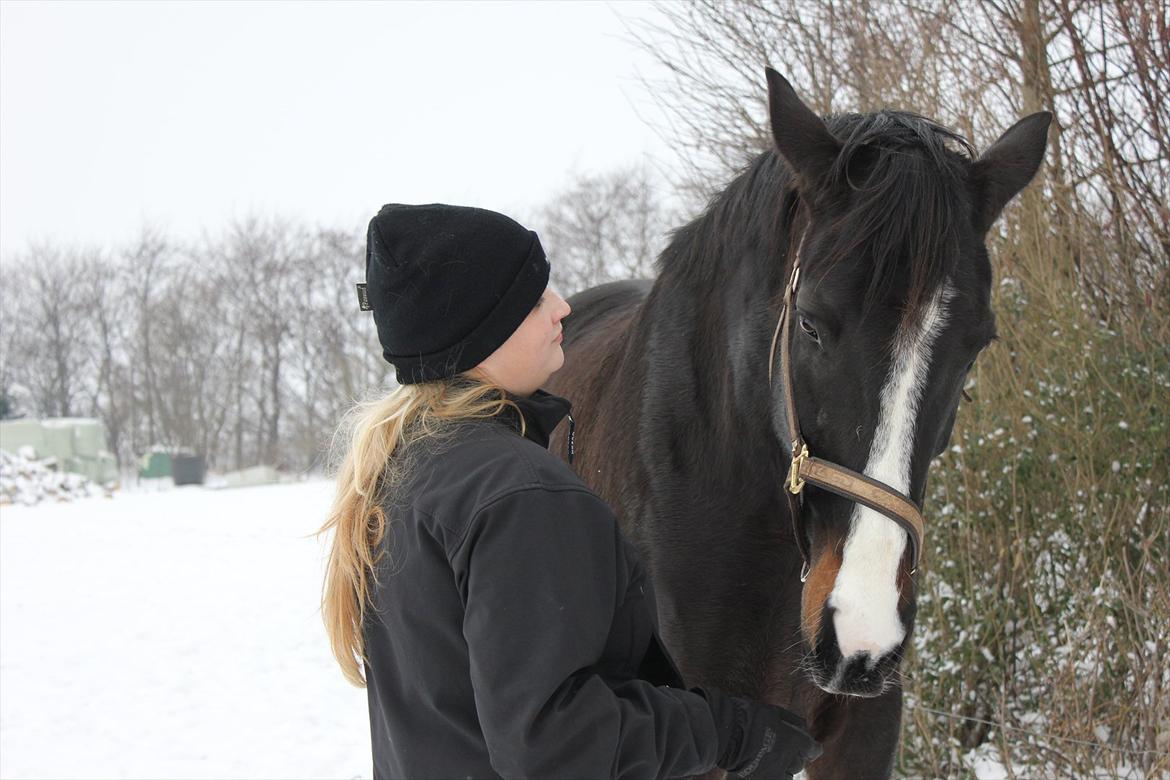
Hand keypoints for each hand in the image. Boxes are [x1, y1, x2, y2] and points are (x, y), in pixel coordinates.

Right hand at [693, 686, 822, 777]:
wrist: (725, 732)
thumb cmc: (746, 716)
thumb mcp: (772, 711)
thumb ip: (791, 720)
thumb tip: (804, 727)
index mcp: (794, 740)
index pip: (813, 749)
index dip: (811, 748)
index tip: (810, 746)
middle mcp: (788, 759)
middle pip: (799, 763)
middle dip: (794, 757)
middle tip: (782, 749)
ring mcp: (774, 772)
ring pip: (788, 776)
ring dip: (784, 769)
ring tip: (771, 760)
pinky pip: (774, 779)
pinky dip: (771, 775)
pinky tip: (761, 767)